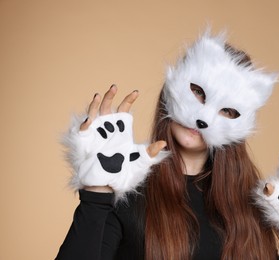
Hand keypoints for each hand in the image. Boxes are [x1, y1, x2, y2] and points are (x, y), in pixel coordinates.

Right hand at [63, 85, 167, 199]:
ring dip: (96, 103)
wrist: (105, 186)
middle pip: (109, 107)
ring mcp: (96, 133)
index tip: (136, 92)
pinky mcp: (86, 141)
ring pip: (95, 112)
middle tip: (115, 87)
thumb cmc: (122, 174)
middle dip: (111, 96)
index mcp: (121, 130)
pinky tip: (90, 120)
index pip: (124, 109)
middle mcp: (108, 128)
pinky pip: (84, 129)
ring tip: (99, 95)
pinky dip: (86, 123)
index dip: (129, 99)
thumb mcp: (139, 162)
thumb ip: (150, 152)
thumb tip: (164, 143)